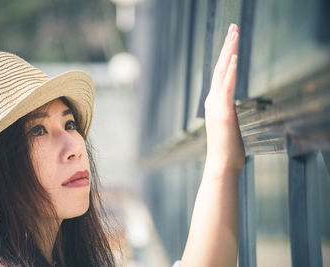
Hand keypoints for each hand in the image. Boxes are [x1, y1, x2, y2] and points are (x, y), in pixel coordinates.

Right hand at [204, 24, 244, 173]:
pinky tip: (234, 56)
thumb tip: (229, 114)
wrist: (221, 165)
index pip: (221, 74)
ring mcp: (217, 104)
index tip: (232, 40)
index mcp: (215, 102)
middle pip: (220, 67)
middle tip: (233, 27)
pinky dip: (230, 70)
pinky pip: (227, 86)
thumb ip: (227, 116)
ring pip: (222, 71)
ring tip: (234, 33)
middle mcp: (213, 100)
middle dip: (227, 45)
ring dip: (229, 51)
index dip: (226, 55)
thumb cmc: (227, 150)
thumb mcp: (228, 127)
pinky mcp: (224, 111)